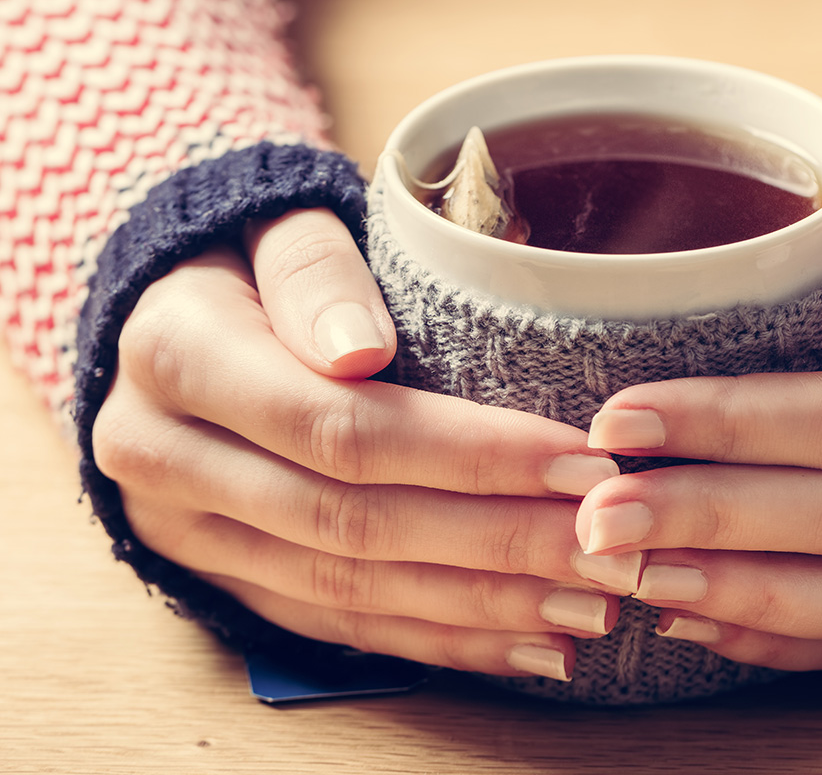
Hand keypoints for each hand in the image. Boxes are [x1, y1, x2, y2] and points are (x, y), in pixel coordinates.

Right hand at [91, 207, 633, 681]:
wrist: (166, 317)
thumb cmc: (250, 256)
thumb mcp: (275, 227)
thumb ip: (315, 272)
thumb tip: (358, 349)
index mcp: (178, 358)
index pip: (342, 426)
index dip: (469, 454)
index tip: (580, 462)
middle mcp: (167, 459)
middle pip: (354, 521)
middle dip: (496, 541)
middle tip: (606, 547)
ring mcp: (190, 532)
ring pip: (349, 589)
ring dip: (478, 606)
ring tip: (587, 606)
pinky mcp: (224, 575)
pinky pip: (334, 623)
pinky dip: (435, 639)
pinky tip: (521, 645)